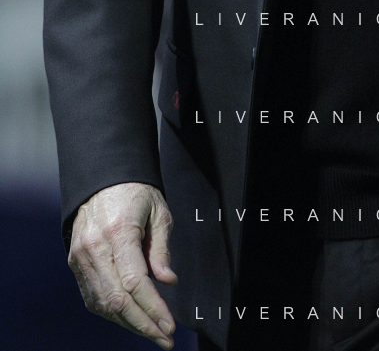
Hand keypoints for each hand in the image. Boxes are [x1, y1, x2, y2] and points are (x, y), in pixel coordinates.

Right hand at [68, 181, 177, 348]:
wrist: (101, 178)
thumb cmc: (134, 192)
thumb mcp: (158, 211)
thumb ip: (161, 248)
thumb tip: (167, 281)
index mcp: (119, 232)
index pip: (135, 282)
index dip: (153, 308)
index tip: (169, 325)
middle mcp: (95, 248)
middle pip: (117, 300)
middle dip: (143, 325)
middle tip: (164, 338)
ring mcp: (81, 257)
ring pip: (103, 304)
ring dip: (128, 323)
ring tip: (151, 332)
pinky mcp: (75, 262)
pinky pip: (92, 297)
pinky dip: (111, 312)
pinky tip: (129, 318)